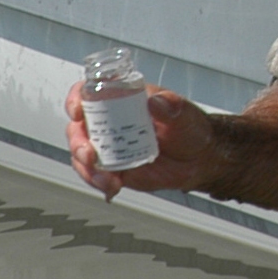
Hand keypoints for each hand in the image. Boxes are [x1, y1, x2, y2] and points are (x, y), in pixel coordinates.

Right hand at [65, 82, 217, 200]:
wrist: (199, 160)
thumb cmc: (191, 128)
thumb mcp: (185, 114)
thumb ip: (172, 106)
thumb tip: (156, 101)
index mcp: (125, 100)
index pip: (92, 92)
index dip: (77, 98)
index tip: (78, 111)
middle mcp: (112, 122)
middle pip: (78, 127)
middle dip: (78, 142)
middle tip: (90, 154)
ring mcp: (110, 146)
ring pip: (81, 154)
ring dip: (86, 167)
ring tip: (105, 177)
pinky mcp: (113, 168)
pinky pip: (94, 174)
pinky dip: (97, 181)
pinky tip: (112, 186)